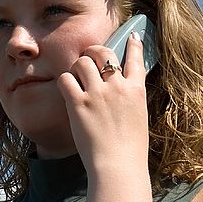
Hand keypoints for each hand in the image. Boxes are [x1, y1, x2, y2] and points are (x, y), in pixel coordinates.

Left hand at [56, 33, 148, 179]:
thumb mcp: (138, 118)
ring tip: (76, 79)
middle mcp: (118, 87)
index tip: (132, 36)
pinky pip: (65, 79)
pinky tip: (66, 92)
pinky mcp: (79, 102)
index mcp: (136, 91)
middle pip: (103, 52)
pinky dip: (64, 83)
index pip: (135, 59)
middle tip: (87, 59)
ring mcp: (98, 93)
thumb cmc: (129, 149)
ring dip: (76, 68)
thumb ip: (129, 101)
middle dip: (92, 52)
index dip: (134, 45)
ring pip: (81, 62)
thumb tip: (120, 91)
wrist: (118, 165)